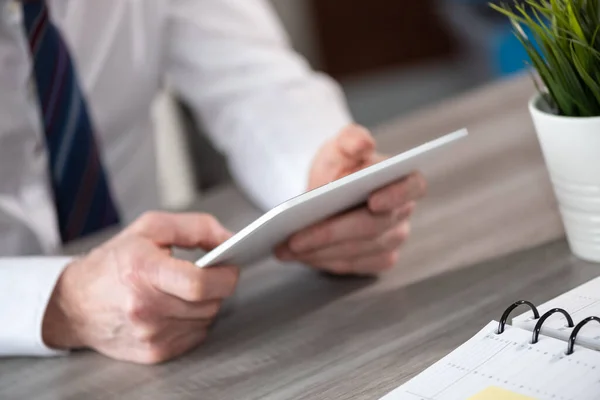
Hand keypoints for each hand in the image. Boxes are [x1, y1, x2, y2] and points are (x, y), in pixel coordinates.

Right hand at [42, 212, 238, 363]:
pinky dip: (194, 320)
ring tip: (184, 289)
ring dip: (205, 303)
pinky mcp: (154, 352)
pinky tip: (176, 307)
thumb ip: (197, 227)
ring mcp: (150, 335)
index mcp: (143, 272)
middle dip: (217, 286)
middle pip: (209, 303)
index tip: (231, 265)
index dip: (225, 274)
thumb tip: (230, 239)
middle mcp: (145, 309)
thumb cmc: (115, 262)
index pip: (199, 284)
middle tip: (206, 273)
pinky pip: (195, 335)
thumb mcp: (151, 227)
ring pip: (206, 319)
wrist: (76, 303)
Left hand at [276, 124, 426, 275]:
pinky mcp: (378, 260)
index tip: (373, 201)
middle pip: (372, 227)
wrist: (327, 193)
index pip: (413, 186)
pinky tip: (299, 256)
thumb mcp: (339, 147)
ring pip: (358, 250)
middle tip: (295, 237)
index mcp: (403, 178)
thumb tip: (362, 143)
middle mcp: (403, 212)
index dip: (397, 195)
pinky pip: (351, 266)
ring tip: (286, 248)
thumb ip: (351, 139)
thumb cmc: (339, 167)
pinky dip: (323, 261)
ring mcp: (392, 239)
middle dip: (331, 233)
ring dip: (320, 251)